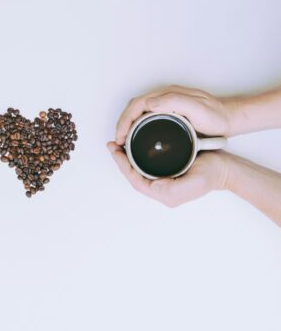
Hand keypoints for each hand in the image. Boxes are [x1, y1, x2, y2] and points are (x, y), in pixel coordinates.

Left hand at [107, 142, 228, 207]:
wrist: (225, 168)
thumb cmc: (211, 174)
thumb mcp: (195, 182)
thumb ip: (174, 188)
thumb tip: (155, 186)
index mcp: (164, 194)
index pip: (135, 180)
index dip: (123, 166)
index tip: (115, 152)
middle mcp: (161, 189)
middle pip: (133, 175)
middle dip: (120, 161)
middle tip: (112, 146)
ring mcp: (163, 180)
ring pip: (138, 170)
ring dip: (126, 158)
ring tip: (118, 145)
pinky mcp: (167, 171)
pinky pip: (146, 165)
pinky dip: (136, 155)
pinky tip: (133, 146)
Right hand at [115, 85, 231, 144]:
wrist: (229, 119)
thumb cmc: (216, 116)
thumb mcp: (197, 108)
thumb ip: (174, 102)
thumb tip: (148, 103)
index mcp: (166, 95)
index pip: (136, 105)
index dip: (125, 120)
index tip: (120, 136)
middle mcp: (163, 98)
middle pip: (133, 108)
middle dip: (122, 124)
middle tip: (117, 141)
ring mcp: (165, 105)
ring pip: (137, 113)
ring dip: (127, 125)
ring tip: (123, 141)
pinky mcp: (168, 113)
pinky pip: (145, 118)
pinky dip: (135, 127)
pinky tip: (135, 137)